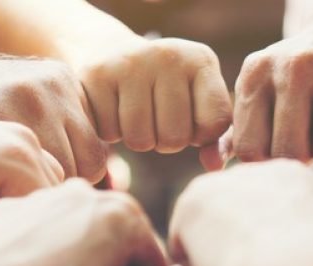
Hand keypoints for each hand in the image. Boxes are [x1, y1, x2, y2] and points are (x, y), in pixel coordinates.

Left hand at [0, 105, 64, 249]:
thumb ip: (1, 241)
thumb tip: (31, 257)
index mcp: (20, 160)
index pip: (52, 218)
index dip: (23, 244)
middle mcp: (26, 140)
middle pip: (50, 202)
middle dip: (24, 226)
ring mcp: (12, 132)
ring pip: (40, 188)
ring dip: (18, 210)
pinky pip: (23, 172)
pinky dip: (9, 193)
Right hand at [73, 37, 231, 166]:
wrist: (113, 52)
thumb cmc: (166, 89)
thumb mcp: (198, 104)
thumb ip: (214, 138)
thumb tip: (214, 166)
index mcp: (201, 60)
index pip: (214, 126)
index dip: (200, 135)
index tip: (189, 117)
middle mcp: (168, 55)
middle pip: (174, 138)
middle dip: (166, 140)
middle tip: (157, 118)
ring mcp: (131, 62)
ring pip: (140, 140)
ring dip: (138, 139)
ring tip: (136, 114)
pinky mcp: (97, 74)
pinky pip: (109, 133)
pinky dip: (111, 132)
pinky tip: (113, 108)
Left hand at [229, 23, 312, 165]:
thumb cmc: (296, 75)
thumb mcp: (260, 90)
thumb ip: (237, 132)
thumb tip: (212, 165)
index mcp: (256, 72)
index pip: (252, 149)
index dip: (268, 159)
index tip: (279, 148)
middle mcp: (293, 65)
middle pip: (291, 152)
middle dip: (302, 158)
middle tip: (310, 144)